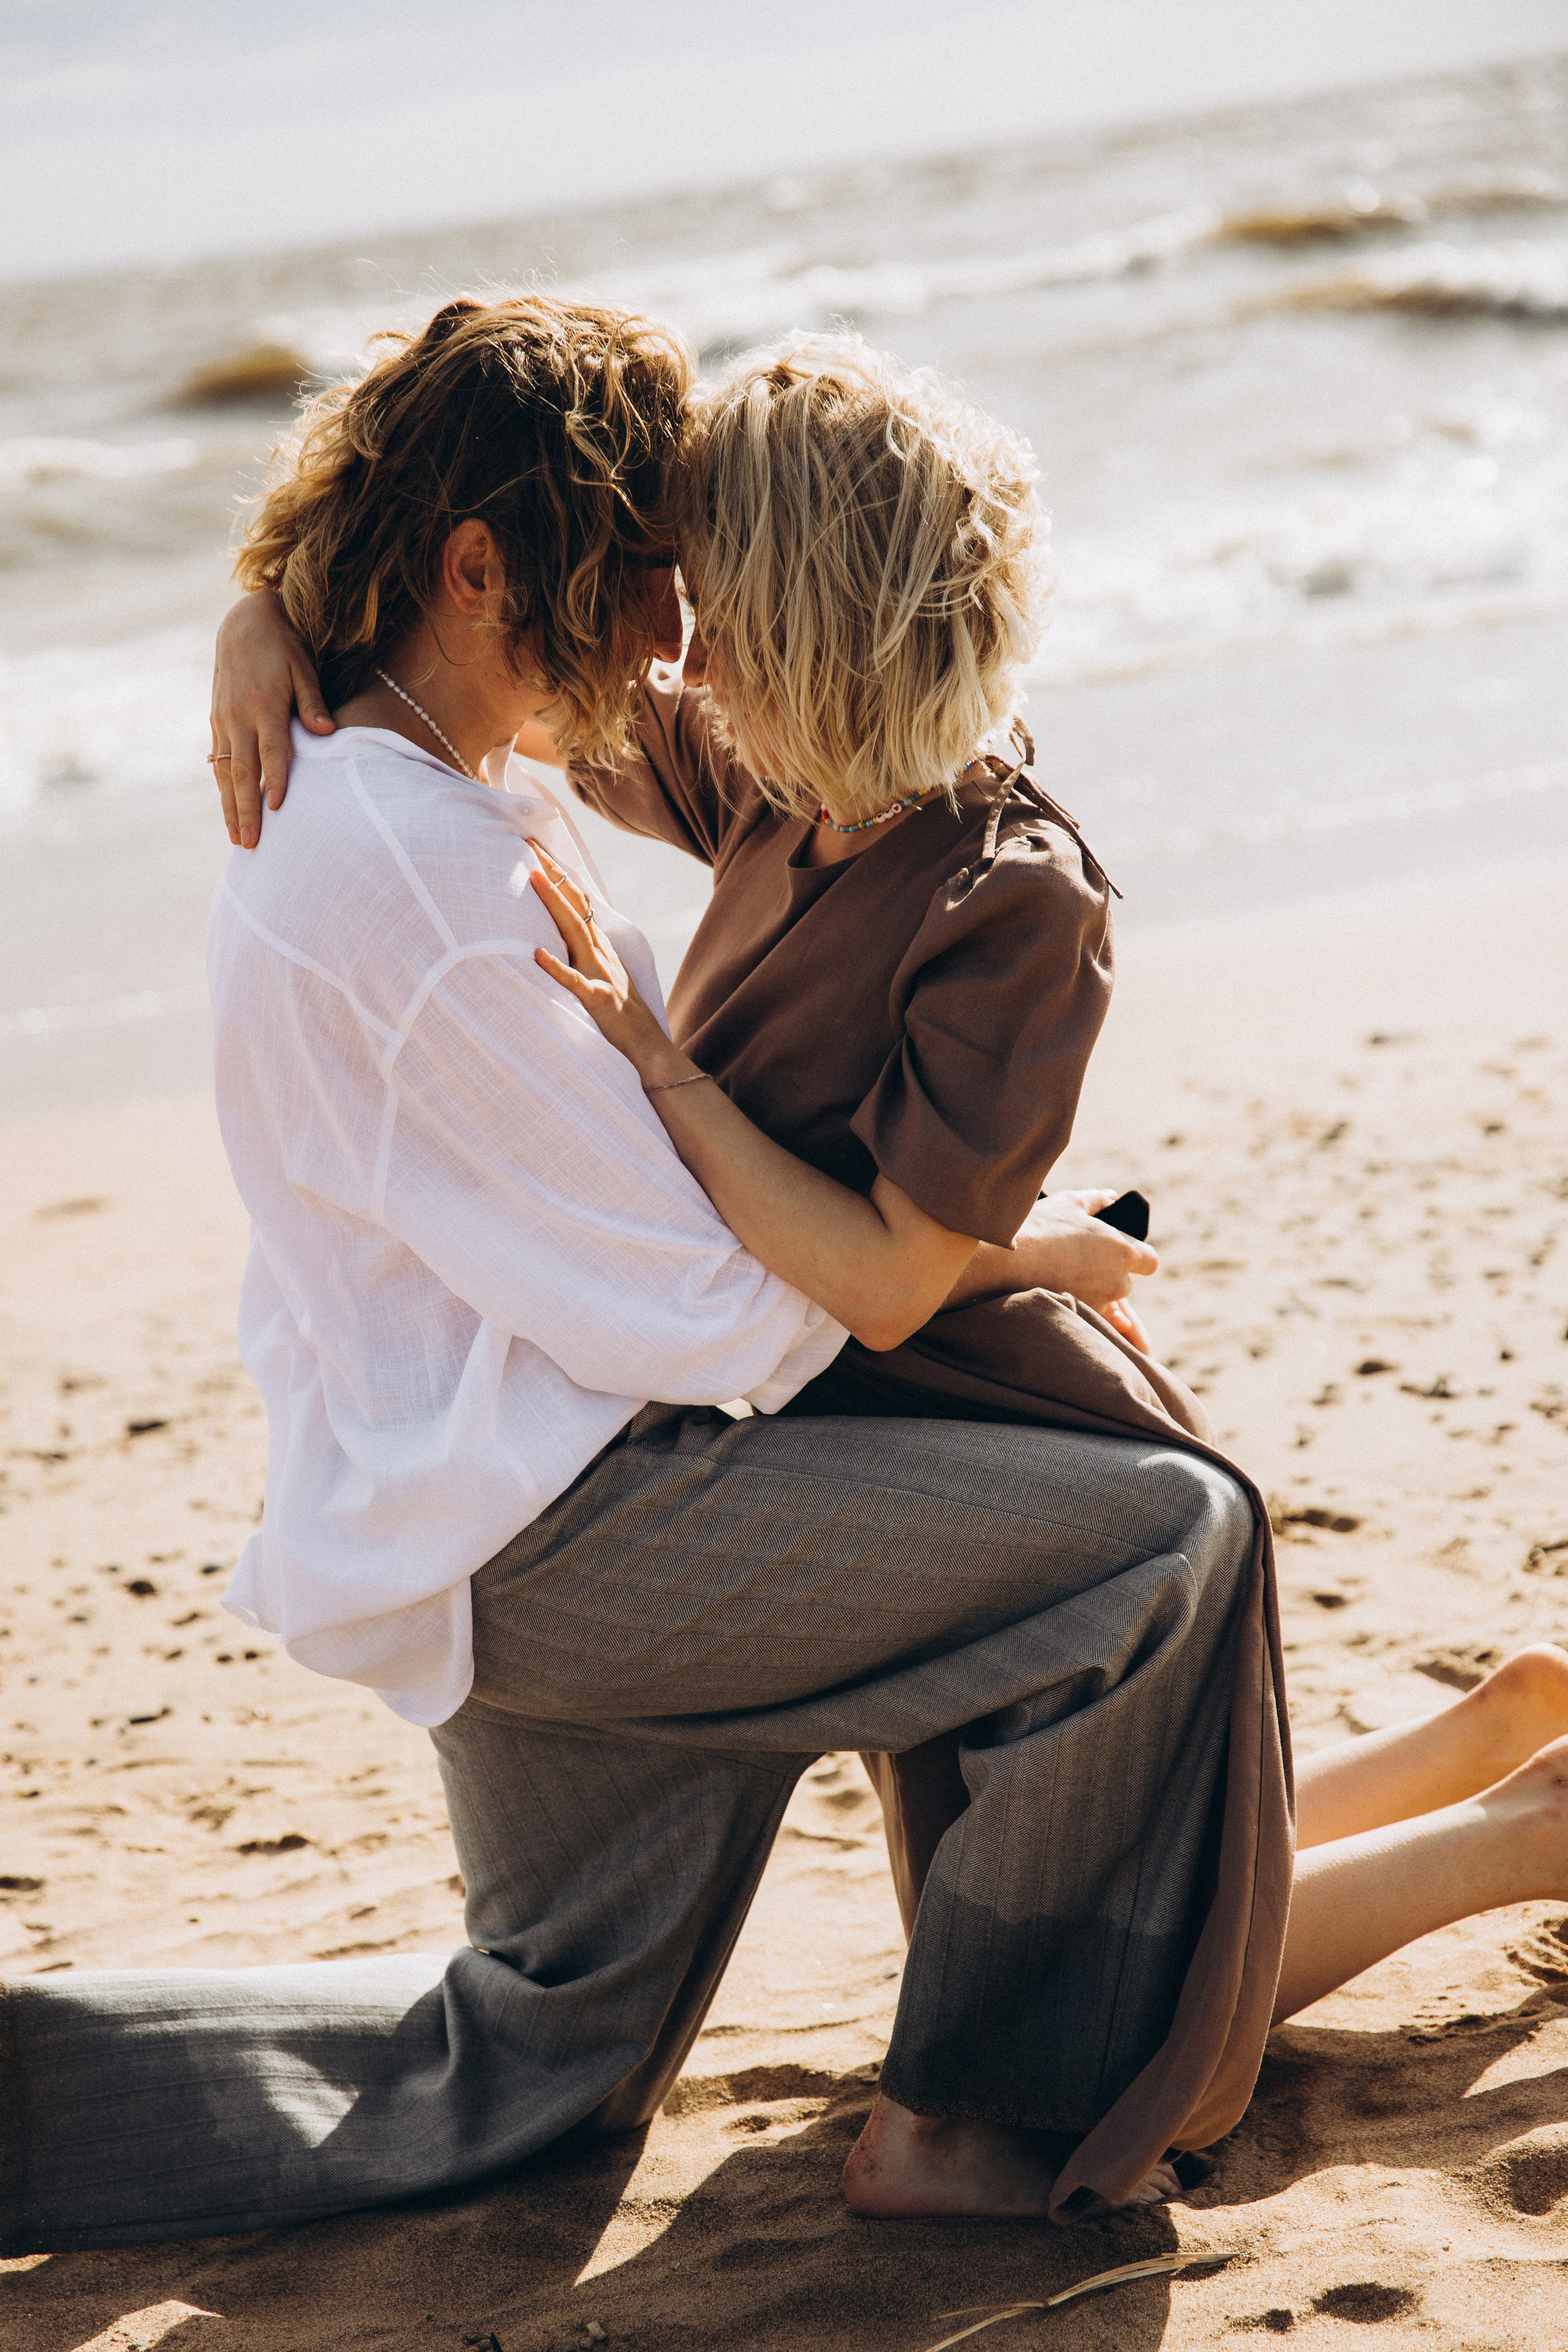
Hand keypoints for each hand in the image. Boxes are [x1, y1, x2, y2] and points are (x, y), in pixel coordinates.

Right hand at [210, 590, 333, 847]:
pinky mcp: (216, 720)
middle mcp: (239, 716)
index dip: (276, 780)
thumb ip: (313, 702)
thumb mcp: (304, 667)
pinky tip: (228, 810)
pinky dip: (223, 787)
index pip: (272, 751)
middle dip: (246, 810)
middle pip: (243, 771)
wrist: (244, 623)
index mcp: (265, 705)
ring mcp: (224, 719)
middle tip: (250, 844)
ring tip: (236, 840)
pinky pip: (218, 760)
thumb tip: (328, 732)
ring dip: (230, 807)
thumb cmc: (285, 646)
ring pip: (225, 772)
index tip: (278, 811)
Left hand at [528, 846, 681, 1078]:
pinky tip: (537, 955)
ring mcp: (600, 974)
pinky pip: (574, 983)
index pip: (576, 901)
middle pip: (573, 905)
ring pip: (575, 933)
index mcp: (599, 946)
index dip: (558, 873)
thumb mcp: (601, 973)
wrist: (647, 1045)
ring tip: (534, 878)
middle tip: (528, 845)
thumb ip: (584, 952)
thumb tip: (559, 933)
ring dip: (554, 904)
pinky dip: (557, 968)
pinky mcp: (597, 1000)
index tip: (536, 847)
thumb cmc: (620, 1013)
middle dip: (552, 874)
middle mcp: (600, 953)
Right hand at [948, 1188, 1158, 1352]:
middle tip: (1077, 1259)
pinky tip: (1051, 1286)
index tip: (1117, 1253)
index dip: (1136, 1257)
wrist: (1003, 1261)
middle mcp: (1118, 1282)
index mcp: (1123, 1251)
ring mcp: (1099, 1304)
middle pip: (1124, 1282)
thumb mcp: (1070, 1202)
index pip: (1150, 1262)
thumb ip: (1098, 1200)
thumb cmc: (1040, 1227)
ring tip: (1059, 1272)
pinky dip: (1074, 1302)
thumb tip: (1112, 1198)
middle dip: (1107, 1273)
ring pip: (1103, 1299)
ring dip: (1090, 1290)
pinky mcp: (1078, 1318)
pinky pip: (1085, 1312)